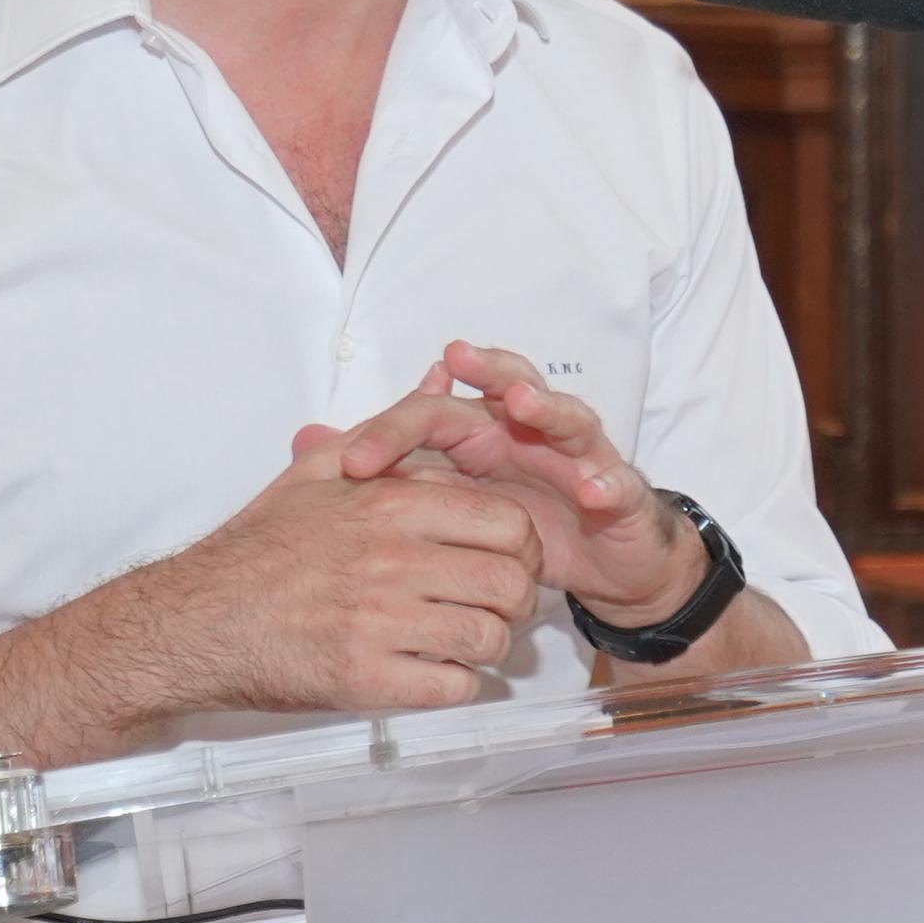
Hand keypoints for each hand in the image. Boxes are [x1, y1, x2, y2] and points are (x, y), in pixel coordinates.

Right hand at [136, 421, 558, 715]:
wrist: (195, 619)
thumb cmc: (259, 547)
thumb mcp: (321, 468)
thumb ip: (393, 427)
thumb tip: (444, 376)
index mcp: (389, 506)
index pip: (508, 523)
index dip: (522, 546)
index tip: (508, 559)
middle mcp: (390, 562)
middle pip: (510, 583)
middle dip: (517, 599)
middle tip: (498, 605)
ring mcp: (377, 624)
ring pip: (487, 638)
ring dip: (488, 644)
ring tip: (467, 640)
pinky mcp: (362, 679)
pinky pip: (451, 688)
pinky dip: (455, 684)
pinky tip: (433, 670)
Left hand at [341, 347, 705, 628]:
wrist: (601, 562)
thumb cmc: (519, 527)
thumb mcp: (447, 505)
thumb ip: (385, 470)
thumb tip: (304, 440)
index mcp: (482, 433)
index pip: (435, 408)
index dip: (396, 427)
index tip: (352, 463)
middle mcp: (531, 432)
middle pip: (508, 385)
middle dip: (485, 371)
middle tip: (456, 361)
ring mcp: (579, 456)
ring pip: (568, 417)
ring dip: (547, 405)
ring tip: (522, 403)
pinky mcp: (619, 490)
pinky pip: (615, 480)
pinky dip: (605, 480)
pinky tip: (591, 487)